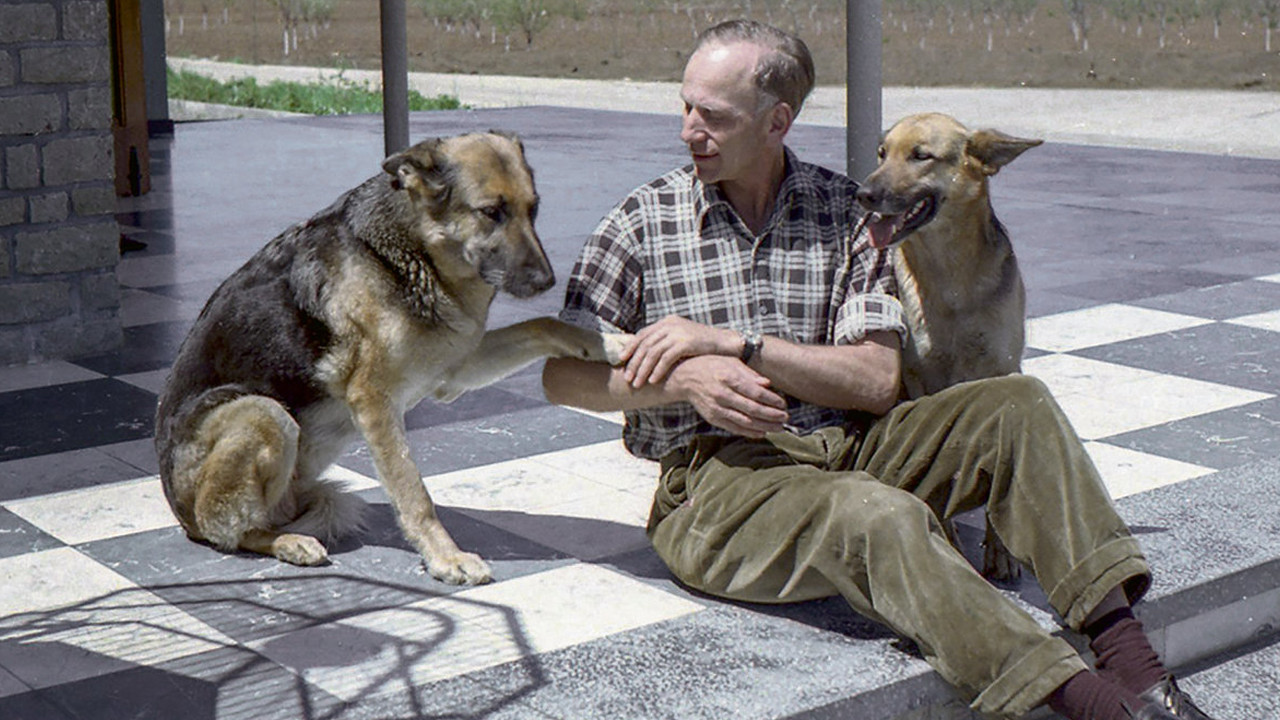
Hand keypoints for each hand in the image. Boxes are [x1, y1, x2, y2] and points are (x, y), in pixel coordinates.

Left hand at [622, 315, 734, 387]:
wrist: (726, 344)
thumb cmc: (703, 346)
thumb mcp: (682, 339)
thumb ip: (665, 342)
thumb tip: (647, 355)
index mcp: (667, 322)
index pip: (642, 334)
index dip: (630, 348)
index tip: (621, 361)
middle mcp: (670, 325)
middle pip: (645, 345)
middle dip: (634, 363)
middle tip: (627, 378)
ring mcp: (678, 332)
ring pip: (653, 353)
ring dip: (643, 370)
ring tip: (637, 383)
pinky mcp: (686, 342)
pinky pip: (666, 358)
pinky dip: (658, 370)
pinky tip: (653, 380)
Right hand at [670, 355, 787, 437]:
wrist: (685, 377)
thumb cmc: (711, 365)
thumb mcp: (730, 361)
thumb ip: (749, 374)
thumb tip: (767, 384)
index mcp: (728, 377)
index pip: (755, 392)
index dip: (771, 400)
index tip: (783, 403)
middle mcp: (722, 394)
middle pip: (752, 409)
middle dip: (772, 415)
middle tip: (786, 417)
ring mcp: (716, 408)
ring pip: (745, 421)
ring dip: (764, 426)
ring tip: (779, 428)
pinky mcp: (713, 418)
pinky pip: (734, 428)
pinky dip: (749, 432)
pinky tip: (762, 432)